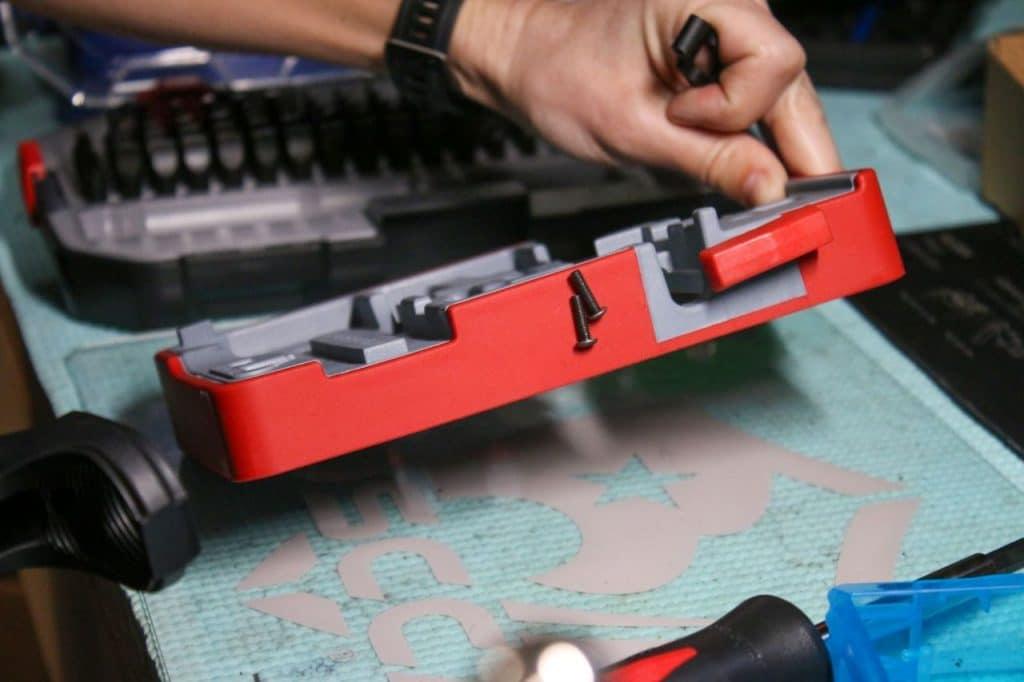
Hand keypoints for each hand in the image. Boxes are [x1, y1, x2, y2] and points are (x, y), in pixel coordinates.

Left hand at [449, 0, 840, 204]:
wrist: (525, 58)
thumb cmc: (558, 74)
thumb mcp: (632, 130)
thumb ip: (710, 159)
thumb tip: (771, 189)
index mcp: (708, 0)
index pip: (774, 63)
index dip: (736, 110)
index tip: (683, 125)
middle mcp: (730, 7)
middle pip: (792, 82)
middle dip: (794, 148)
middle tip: (797, 205)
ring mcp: (730, 29)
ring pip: (782, 94)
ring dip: (770, 144)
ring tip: (747, 180)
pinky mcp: (720, 56)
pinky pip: (758, 99)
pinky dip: (751, 135)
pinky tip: (743, 164)